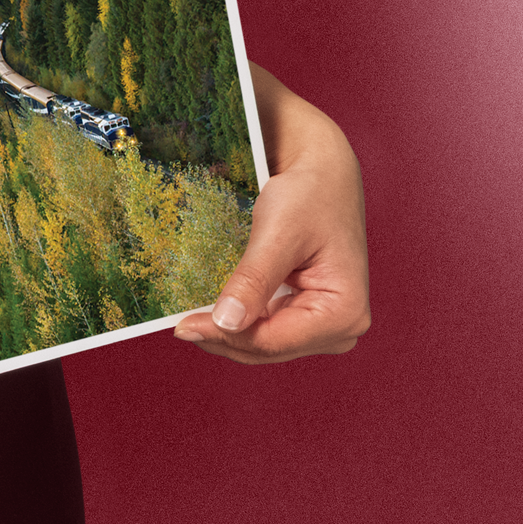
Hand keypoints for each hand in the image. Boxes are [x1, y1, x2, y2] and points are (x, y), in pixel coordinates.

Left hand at [174, 61, 370, 363]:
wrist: (323, 175)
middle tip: (177, 324)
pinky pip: (267, 330)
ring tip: (188, 319)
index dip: (225, 336)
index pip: (273, 340)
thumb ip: (253, 280)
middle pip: (269, 348)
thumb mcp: (278, 234)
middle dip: (224, 337)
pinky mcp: (308, 316)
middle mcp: (342, 327)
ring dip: (227, 335)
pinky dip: (239, 324)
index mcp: (345, 311)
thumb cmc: (309, 195)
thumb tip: (225, 323)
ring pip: (265, 345)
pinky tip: (210, 313)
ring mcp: (326, 326)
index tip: (182, 326)